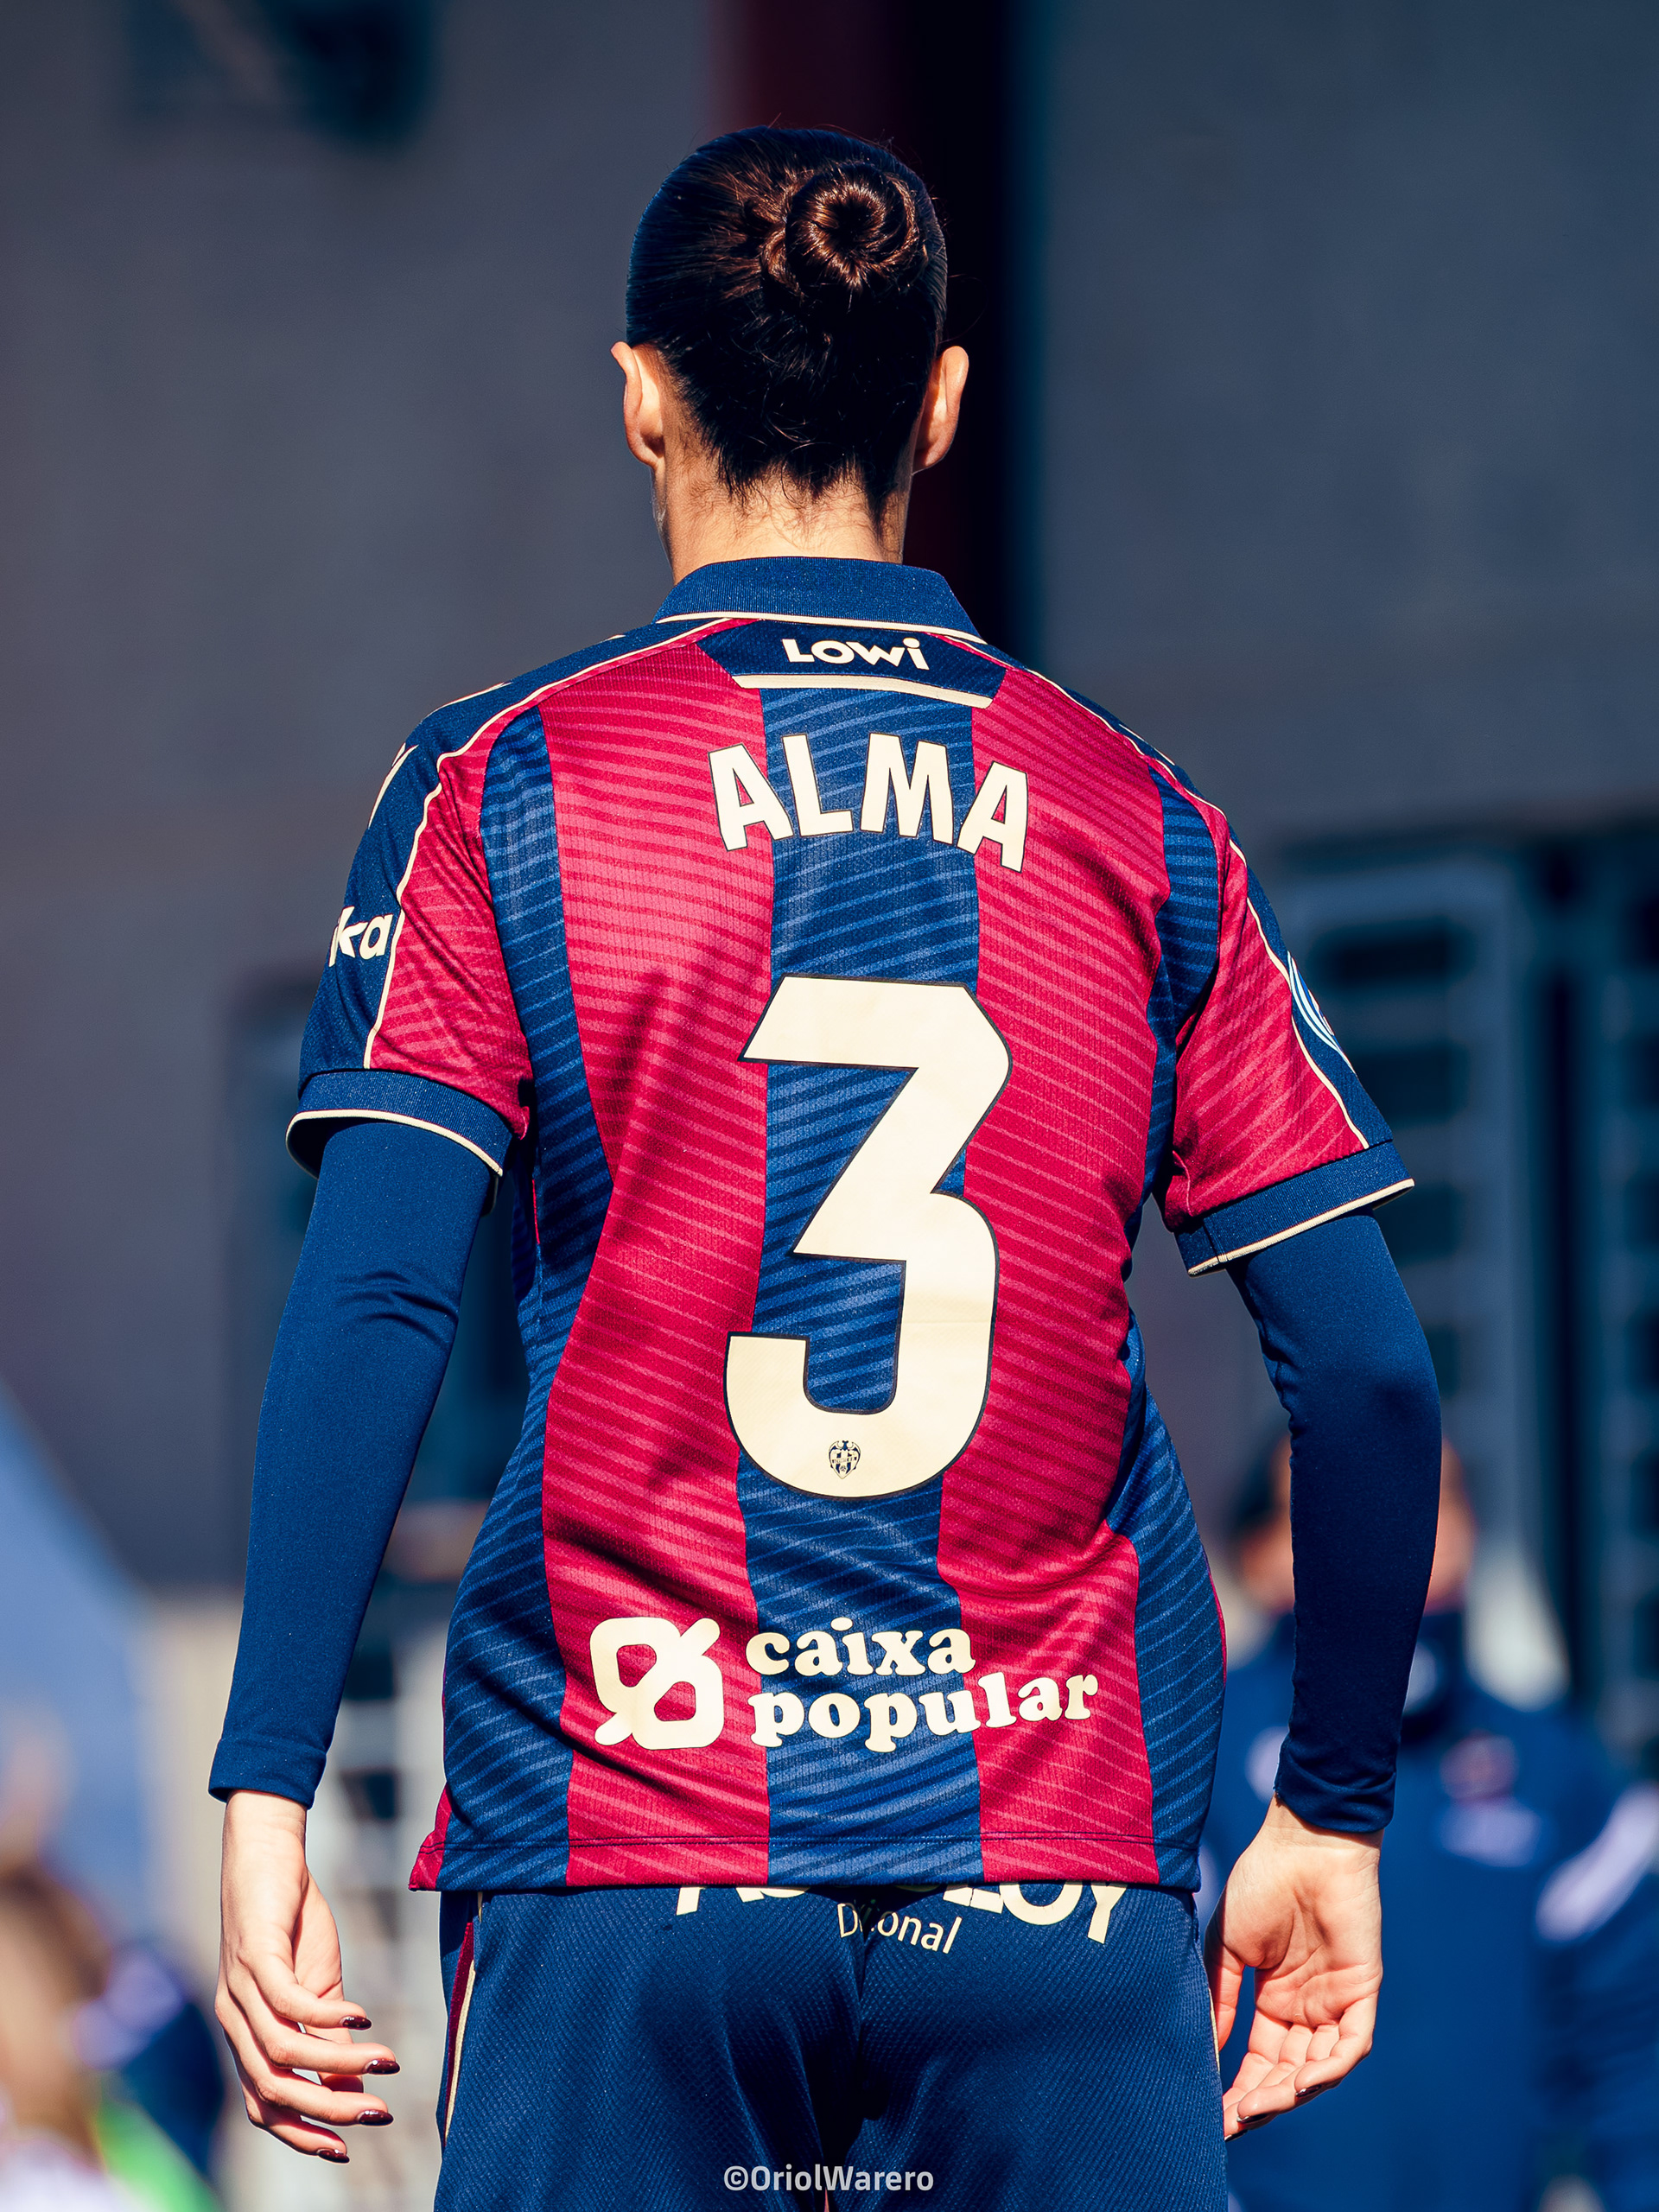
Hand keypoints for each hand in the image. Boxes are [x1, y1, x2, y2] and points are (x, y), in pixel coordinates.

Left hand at [216, 1790, 399, 2161]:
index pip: (264, 2105)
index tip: (346, 2149)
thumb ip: (330, 2039)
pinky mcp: (254, 1956)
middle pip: (273, 2089)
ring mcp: (240, 1991)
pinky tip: (363, 2014)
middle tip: (379, 2113)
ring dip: (337, 2065)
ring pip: (281, 2053)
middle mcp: (234, 2022)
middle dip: (326, 2110)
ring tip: (386, 2063)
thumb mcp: (320, 1987)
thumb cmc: (293, 1921)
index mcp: (246, 2036)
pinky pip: (287, 2002)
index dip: (300, 2134)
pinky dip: (326, 2015)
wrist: (268, 1854)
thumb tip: (355, 2091)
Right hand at [1204, 1795, 1381, 2137]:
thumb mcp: (1227, 1947)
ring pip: (1319, 2068)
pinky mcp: (1363, 1991)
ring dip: (1290, 2093)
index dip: (1239, 2090)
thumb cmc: (1261, 1883)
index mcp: (1276, 2000)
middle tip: (1232, 2121)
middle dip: (1261, 2101)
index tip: (1213, 2117)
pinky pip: (1352, 2044)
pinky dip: (1329, 2068)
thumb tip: (1205, 2053)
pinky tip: (1300, 2082)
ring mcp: (1337, 2002)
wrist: (1301, 1842)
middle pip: (1288, 2073)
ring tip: (1257, 2107)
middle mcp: (1308, 2009)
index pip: (1260, 2060)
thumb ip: (1219, 1999)